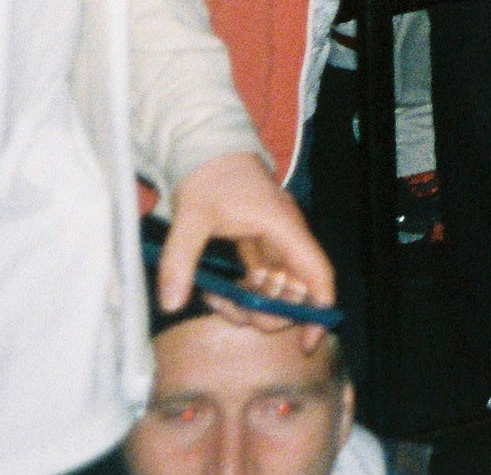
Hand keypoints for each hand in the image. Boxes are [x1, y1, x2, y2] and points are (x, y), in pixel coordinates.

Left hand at [161, 150, 335, 322]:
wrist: (206, 148)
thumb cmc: (207, 175)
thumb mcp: (191, 215)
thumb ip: (180, 259)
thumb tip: (171, 303)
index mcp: (283, 227)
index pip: (317, 274)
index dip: (319, 310)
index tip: (307, 342)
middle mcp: (285, 237)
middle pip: (295, 292)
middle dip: (267, 312)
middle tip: (233, 312)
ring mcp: (273, 242)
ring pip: (275, 290)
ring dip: (249, 305)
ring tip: (215, 299)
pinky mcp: (258, 245)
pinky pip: (258, 280)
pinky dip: (241, 293)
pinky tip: (216, 291)